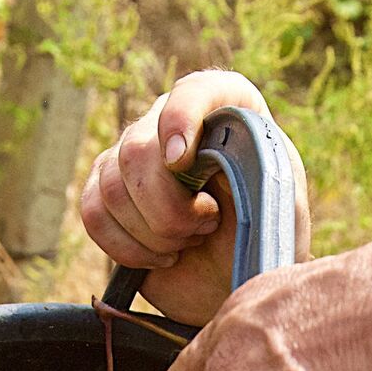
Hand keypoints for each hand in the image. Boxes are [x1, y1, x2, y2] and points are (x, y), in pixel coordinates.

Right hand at [81, 70, 311, 325]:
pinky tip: (159, 257)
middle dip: (169, 208)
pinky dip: (124, 246)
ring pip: (112, 187)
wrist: (241, 278)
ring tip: (188, 243)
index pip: (195, 91)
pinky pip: (94, 213)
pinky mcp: (108, 192)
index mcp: (226, 108)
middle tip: (206, 228)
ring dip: (152, 232)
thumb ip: (249, 168)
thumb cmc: (266, 238)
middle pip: (137, 151)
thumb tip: (189, 161)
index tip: (183, 163)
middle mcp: (173, 121)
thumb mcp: (278, 200)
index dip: (180, 120)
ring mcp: (134, 154)